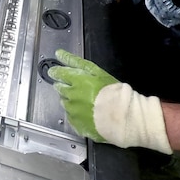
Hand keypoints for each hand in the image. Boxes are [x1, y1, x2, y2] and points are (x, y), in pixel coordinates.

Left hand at [48, 49, 171, 153]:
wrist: (125, 118)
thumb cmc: (114, 92)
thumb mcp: (96, 71)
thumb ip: (75, 62)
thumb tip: (59, 54)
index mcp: (75, 81)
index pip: (58, 74)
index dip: (56, 73)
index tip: (55, 73)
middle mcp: (70, 96)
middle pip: (60, 89)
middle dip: (65, 87)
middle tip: (77, 89)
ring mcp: (72, 112)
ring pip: (65, 103)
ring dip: (71, 101)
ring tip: (85, 102)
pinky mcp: (76, 125)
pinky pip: (71, 117)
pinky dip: (76, 114)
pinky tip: (87, 113)